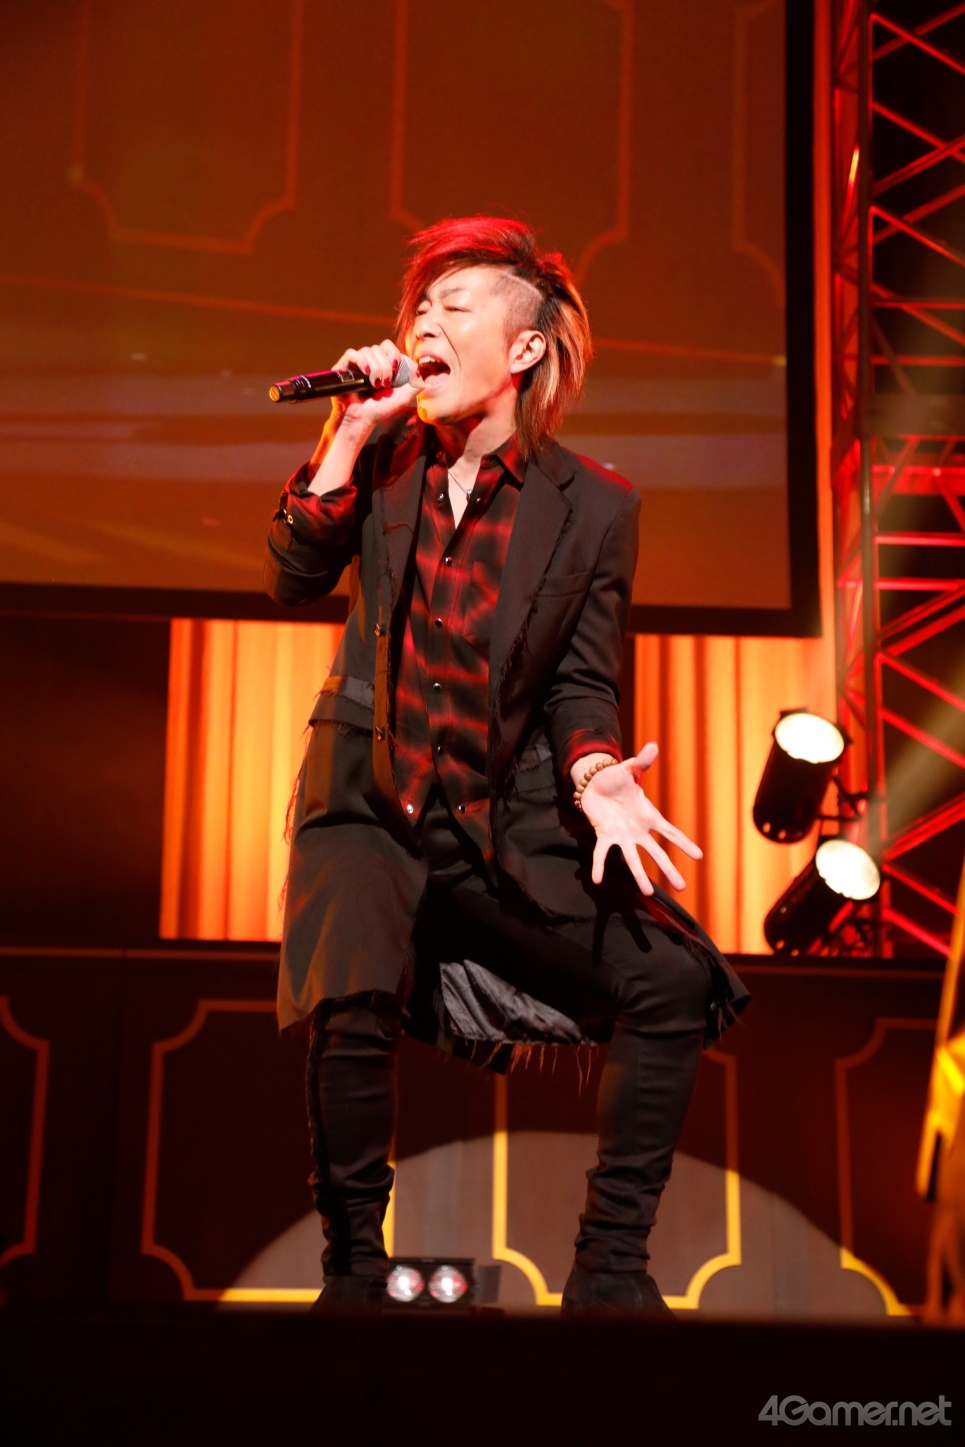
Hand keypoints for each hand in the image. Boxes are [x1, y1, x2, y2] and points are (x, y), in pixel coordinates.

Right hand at [327, 338, 421, 434]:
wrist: (360, 420)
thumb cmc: (379, 410)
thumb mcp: (403, 398)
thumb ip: (415, 385)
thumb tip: (418, 367)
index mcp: (382, 365)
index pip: (388, 347)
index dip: (393, 354)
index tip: (395, 369)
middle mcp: (369, 362)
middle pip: (378, 348)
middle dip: (385, 366)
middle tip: (384, 383)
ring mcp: (355, 364)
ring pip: (367, 350)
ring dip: (374, 367)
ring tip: (374, 384)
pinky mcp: (342, 368)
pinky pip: (351, 353)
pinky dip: (360, 360)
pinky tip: (365, 372)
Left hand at [577, 742, 701, 895]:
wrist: (595, 784)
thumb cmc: (616, 778)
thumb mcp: (630, 769)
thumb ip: (642, 762)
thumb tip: (653, 746)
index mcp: (649, 816)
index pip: (670, 832)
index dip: (684, 844)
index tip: (699, 857)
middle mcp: (638, 830)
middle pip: (656, 853)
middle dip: (669, 869)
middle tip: (682, 887)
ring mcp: (622, 836)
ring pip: (633, 859)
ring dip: (639, 876)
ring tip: (648, 892)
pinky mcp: (604, 835)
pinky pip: (602, 853)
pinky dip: (599, 866)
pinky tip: (598, 880)